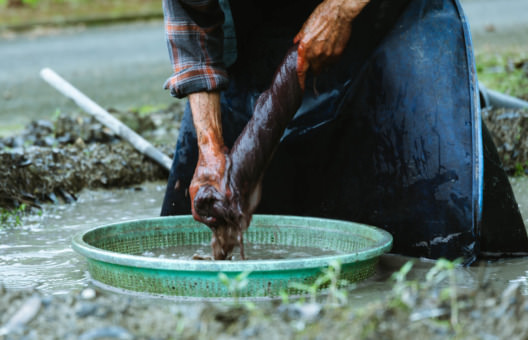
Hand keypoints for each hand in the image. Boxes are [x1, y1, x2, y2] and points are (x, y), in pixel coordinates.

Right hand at [186, 91, 227, 223]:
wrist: (211, 143)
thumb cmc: (214, 159)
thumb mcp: (220, 177)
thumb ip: (224, 190)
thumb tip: (230, 202)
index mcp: (196, 191)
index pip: (196, 214)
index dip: (207, 220)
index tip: (217, 220)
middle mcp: (197, 189)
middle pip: (201, 210)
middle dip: (212, 216)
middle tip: (224, 219)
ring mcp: (202, 185)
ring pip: (206, 203)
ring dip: (216, 208)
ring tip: (227, 211)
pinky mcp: (207, 181)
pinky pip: (210, 195)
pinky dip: (218, 200)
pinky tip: (228, 199)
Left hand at [294, 0, 369, 88]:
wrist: (338, 12)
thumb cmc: (322, 16)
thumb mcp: (306, 26)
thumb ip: (300, 37)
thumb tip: (296, 42)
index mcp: (305, 48)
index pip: (301, 71)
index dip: (300, 82)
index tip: (299, 89)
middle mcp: (315, 54)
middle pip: (314, 71)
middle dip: (314, 67)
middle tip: (316, 59)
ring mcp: (327, 55)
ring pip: (325, 67)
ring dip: (324, 63)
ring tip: (326, 50)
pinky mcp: (338, 54)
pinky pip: (333, 62)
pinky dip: (332, 59)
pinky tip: (332, 48)